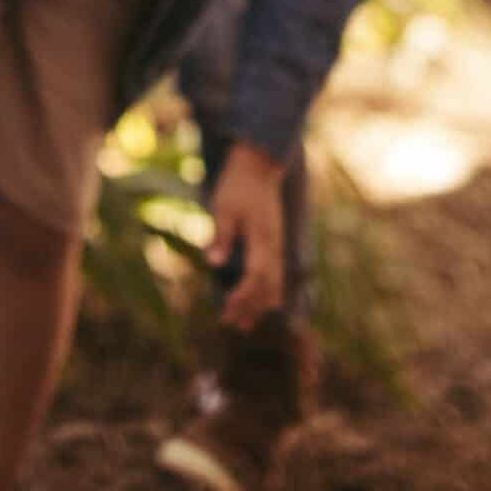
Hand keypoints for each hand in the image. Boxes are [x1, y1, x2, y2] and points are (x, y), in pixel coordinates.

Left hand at [208, 141, 287, 329]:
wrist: (259, 166)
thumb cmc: (237, 185)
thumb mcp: (223, 207)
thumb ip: (221, 236)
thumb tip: (213, 263)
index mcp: (263, 238)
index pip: (256, 277)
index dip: (242, 297)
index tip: (227, 311)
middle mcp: (274, 246)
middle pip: (267, 286)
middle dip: (249, 307)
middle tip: (231, 324)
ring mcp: (277, 245)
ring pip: (275, 283)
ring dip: (259, 304)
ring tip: (244, 322)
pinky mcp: (275, 242)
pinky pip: (275, 274)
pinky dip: (267, 292)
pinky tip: (259, 302)